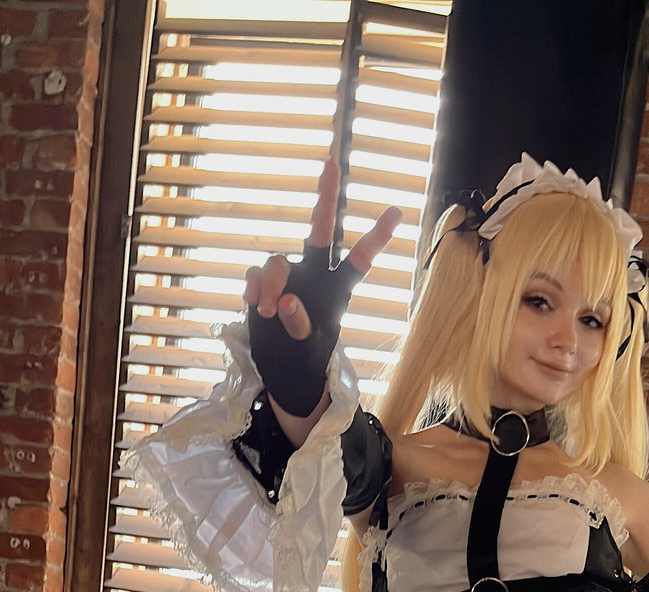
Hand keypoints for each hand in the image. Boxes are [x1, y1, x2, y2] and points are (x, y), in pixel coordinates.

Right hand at [243, 160, 401, 418]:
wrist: (281, 370)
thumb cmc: (304, 360)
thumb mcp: (306, 349)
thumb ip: (299, 324)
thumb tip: (284, 301)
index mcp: (336, 290)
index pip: (359, 260)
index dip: (375, 237)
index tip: (395, 212)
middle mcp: (314, 276)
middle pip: (319, 232)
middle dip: (326, 199)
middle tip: (332, 164)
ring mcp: (288, 277)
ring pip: (276, 261)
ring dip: (270, 283)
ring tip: (267, 311)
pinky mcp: (263, 284)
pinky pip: (255, 274)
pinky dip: (253, 288)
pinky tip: (254, 306)